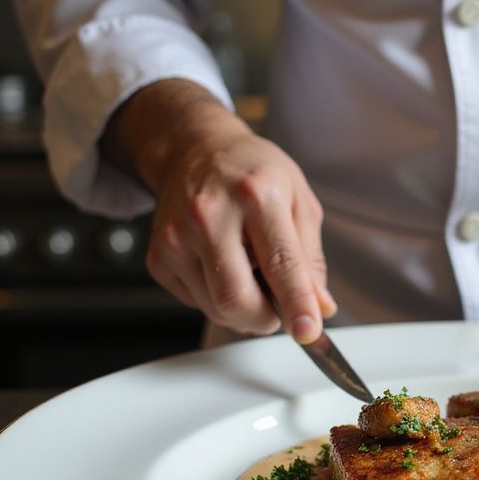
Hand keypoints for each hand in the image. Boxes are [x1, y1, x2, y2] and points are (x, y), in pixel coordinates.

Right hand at [103, 80, 335, 341]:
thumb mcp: (300, 202)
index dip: (296, 304)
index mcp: (256, 195)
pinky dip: (218, 299)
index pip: (281, 263)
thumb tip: (320, 307)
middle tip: (280, 307)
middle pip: (236, 299)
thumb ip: (311, 259)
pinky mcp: (158, 257)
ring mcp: (176, 237)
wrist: (196, 149)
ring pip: (216, 308)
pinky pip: (196, 303)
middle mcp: (210, 215)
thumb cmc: (254, 172)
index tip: (309, 330)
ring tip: (250, 270)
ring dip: (244, 309)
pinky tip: (225, 266)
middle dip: (266, 318)